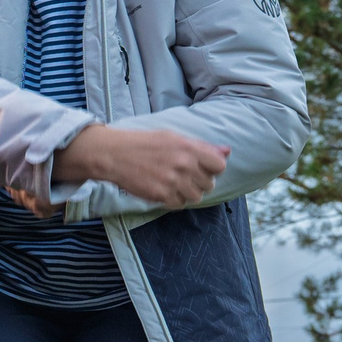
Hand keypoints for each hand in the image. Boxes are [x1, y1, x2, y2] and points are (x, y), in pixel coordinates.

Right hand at [54, 125, 229, 209]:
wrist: (114, 153)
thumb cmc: (144, 143)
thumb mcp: (174, 137)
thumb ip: (202, 146)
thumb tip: (227, 151)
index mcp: (189, 147)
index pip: (219, 165)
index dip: (212, 168)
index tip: (201, 167)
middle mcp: (184, 164)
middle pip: (209, 184)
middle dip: (198, 182)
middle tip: (183, 176)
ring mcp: (172, 181)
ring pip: (195, 197)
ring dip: (187, 193)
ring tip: (173, 184)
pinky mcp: (160, 194)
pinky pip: (179, 204)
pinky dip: (173, 200)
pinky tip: (164, 190)